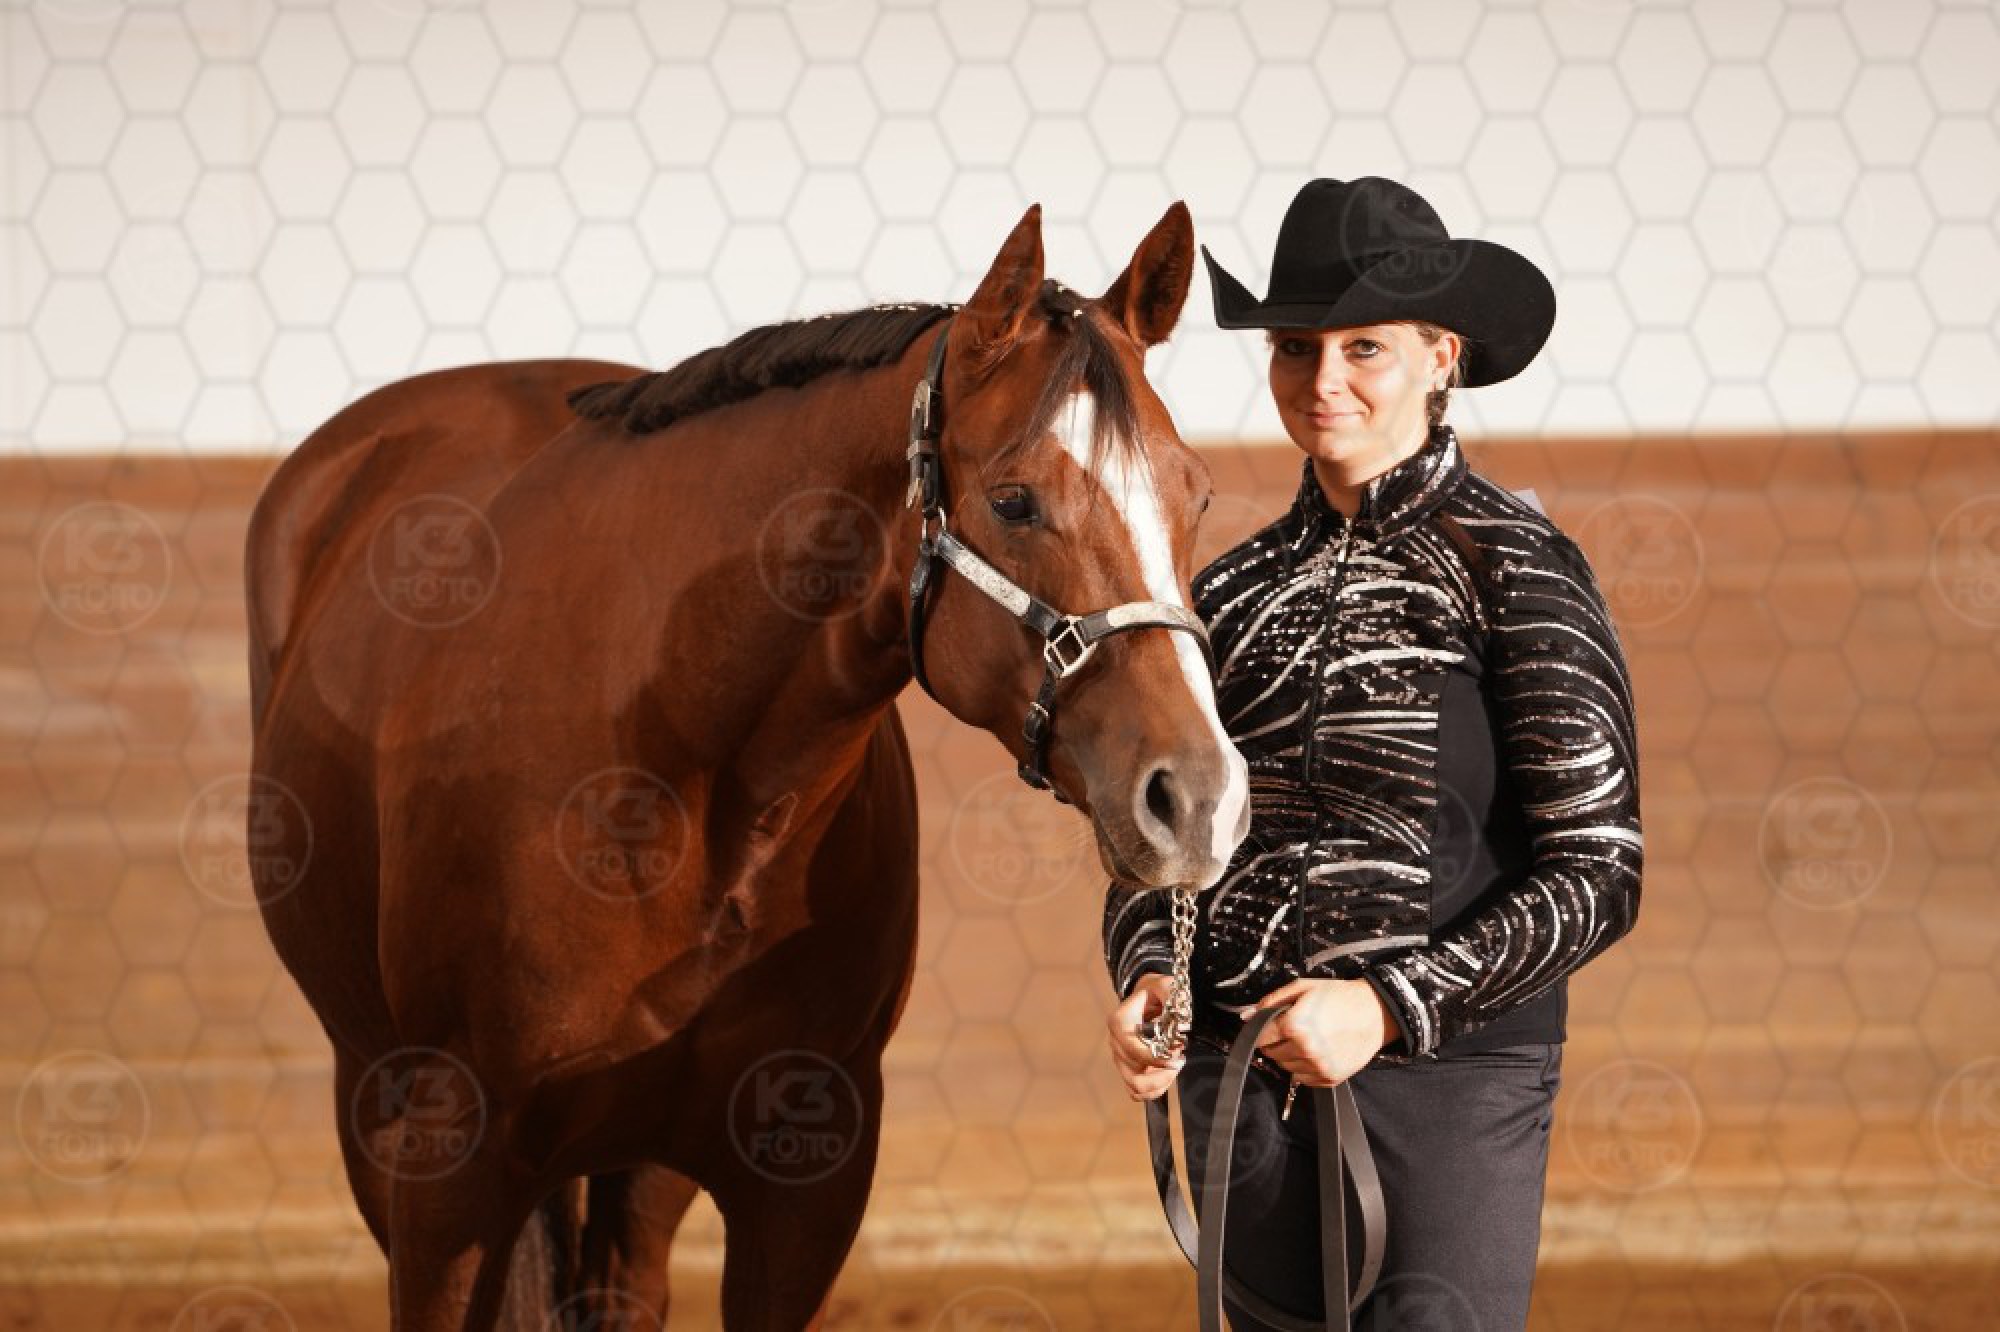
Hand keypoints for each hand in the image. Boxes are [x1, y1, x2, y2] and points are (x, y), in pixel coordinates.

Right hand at [1107, 972, 1185, 1100]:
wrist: (1145, 998)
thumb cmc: (1154, 993)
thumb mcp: (1164, 985)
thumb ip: (1171, 992)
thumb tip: (1181, 1014)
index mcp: (1119, 1023)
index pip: (1133, 1050)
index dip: (1155, 1059)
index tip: (1177, 1055)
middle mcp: (1115, 1043)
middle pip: (1135, 1073)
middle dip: (1163, 1071)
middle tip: (1180, 1058)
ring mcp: (1119, 1058)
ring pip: (1135, 1086)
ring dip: (1160, 1083)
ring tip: (1174, 1068)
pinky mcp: (1126, 1069)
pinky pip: (1136, 1092)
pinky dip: (1153, 1091)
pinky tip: (1167, 1077)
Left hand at [1246, 977, 1398, 1086]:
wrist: (1375, 1012)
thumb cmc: (1339, 996)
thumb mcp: (1302, 987)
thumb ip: (1271, 1001)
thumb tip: (1246, 1015)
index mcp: (1295, 1025)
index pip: (1260, 1037)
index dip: (1261, 1030)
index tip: (1268, 1026)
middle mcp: (1305, 1049)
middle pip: (1271, 1054)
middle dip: (1276, 1041)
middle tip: (1293, 1028)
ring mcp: (1318, 1066)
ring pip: (1285, 1067)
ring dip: (1290, 1055)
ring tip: (1308, 1038)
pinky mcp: (1329, 1078)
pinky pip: (1302, 1078)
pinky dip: (1304, 1067)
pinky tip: (1317, 1050)